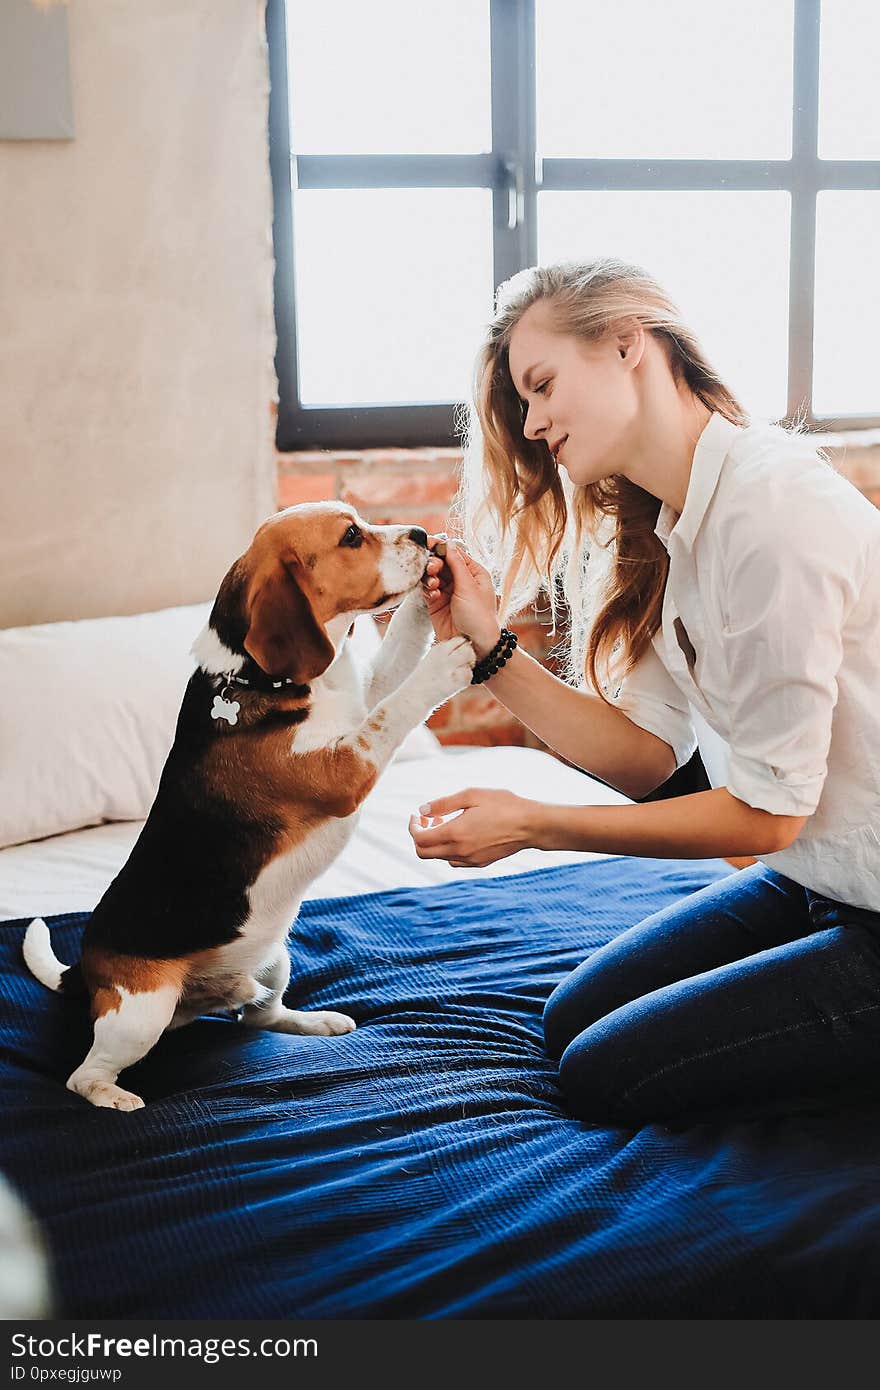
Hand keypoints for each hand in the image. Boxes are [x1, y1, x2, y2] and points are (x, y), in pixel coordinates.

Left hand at [408, 787, 533, 868]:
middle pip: (424, 853)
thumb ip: (443, 804)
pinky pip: (454, 861)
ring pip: (439, 857)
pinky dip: (448, 850)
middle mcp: (460, 851)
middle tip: (428, 820)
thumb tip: (422, 811)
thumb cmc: (503, 805)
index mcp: (455, 833)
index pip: (420, 840)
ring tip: (446, 823)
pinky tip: (460, 834)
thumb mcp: (472, 795)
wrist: (531, 825)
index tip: (417, 816)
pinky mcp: (480, 863)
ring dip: (435, 843)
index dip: (413, 828)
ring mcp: (470, 860)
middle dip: (420, 837)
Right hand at [422, 539, 501, 658]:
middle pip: (442, 562)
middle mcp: (461, 580)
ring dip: (430, 577)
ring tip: (433, 585)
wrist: (474, 645)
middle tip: (432, 569)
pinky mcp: (437, 603)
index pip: (455, 553)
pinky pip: (428, 589)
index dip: (442, 548)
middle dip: (434, 563)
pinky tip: (433, 594)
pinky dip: (428, 588)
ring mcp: (448, 592)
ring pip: (433, 575)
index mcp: (474, 573)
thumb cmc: (479, 617)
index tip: (428, 543)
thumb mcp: (469, 587)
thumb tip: (447, 543)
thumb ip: (456, 564)